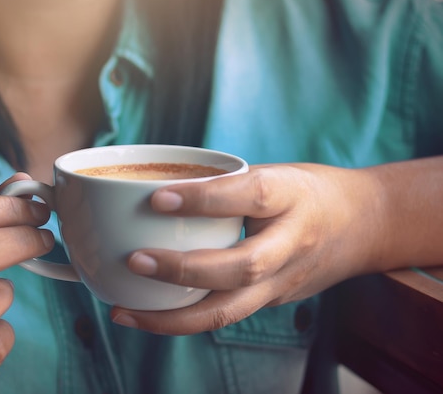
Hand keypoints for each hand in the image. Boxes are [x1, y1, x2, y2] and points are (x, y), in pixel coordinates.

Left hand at [111, 164, 382, 334]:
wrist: (366, 226)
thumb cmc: (309, 192)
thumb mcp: (275, 172)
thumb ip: (227, 183)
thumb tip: (158, 190)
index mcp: (292, 197)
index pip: (250, 196)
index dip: (203, 199)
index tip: (156, 198)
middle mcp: (292, 243)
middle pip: (242, 267)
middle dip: (183, 270)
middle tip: (135, 260)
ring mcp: (284, 281)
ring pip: (230, 311)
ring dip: (172, 317)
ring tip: (125, 313)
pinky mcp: (272, 302)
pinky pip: (226, 317)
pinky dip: (183, 320)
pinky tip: (148, 317)